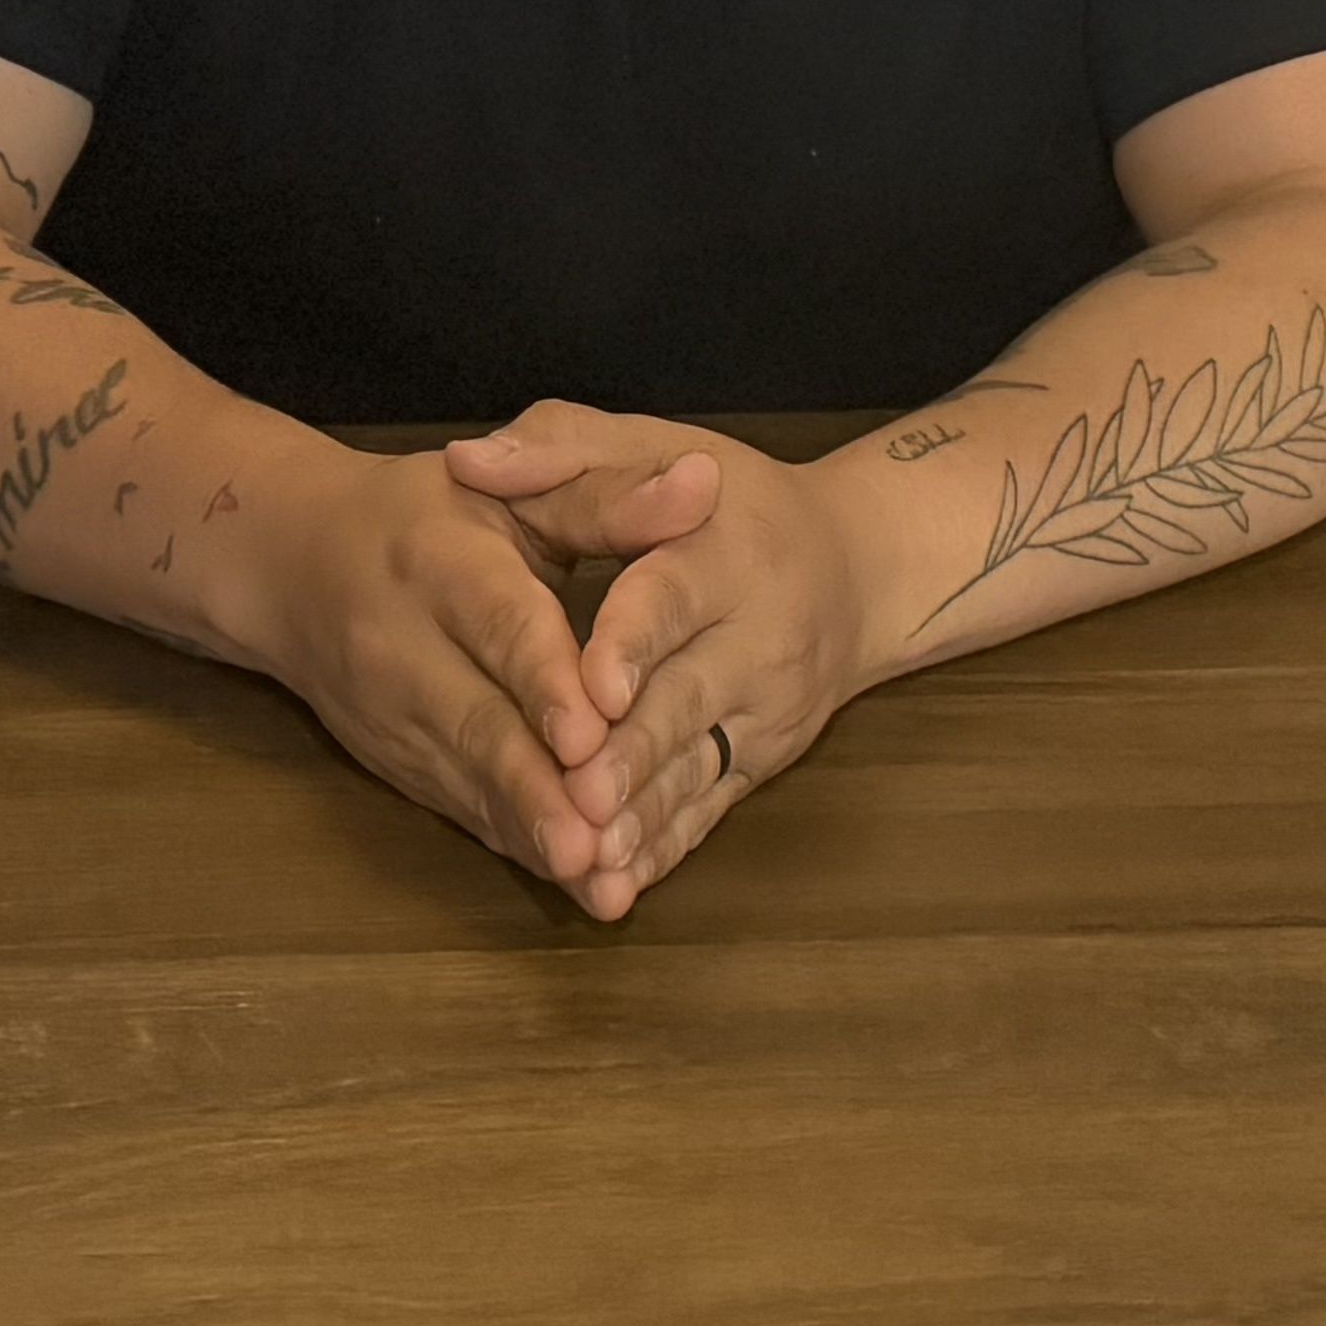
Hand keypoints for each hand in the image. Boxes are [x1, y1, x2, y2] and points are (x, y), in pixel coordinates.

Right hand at [219, 448, 637, 906]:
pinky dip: (518, 845)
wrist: (296, 565)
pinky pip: (465, 811)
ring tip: (592, 878)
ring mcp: (395, 718)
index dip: (545, 684)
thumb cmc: (429, 515)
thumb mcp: (514, 489)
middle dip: (537, 789)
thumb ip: (609, 498)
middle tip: (593, 841)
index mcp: (442, 563)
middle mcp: (407, 647)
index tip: (591, 735)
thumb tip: (704, 487)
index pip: (500, 627)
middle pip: (478, 725)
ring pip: (469, 784)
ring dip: (532, 835)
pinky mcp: (400, 765)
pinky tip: (571, 880)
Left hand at [447, 406, 876, 917]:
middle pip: (685, 698)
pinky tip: (616, 883)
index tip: (591, 686)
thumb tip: (470, 460)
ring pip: (697, 766)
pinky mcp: (763, 760)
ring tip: (588, 857)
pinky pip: (709, 808)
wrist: (855, 568)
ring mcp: (766, 708)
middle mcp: (758, 635)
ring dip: (641, 817)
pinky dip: (663, 848)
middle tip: (575, 794)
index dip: (631, 641)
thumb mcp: (650, 442)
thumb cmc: (727, 501)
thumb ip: (559, 448)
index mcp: (723, 549)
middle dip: (629, 752)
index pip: (673, 594)